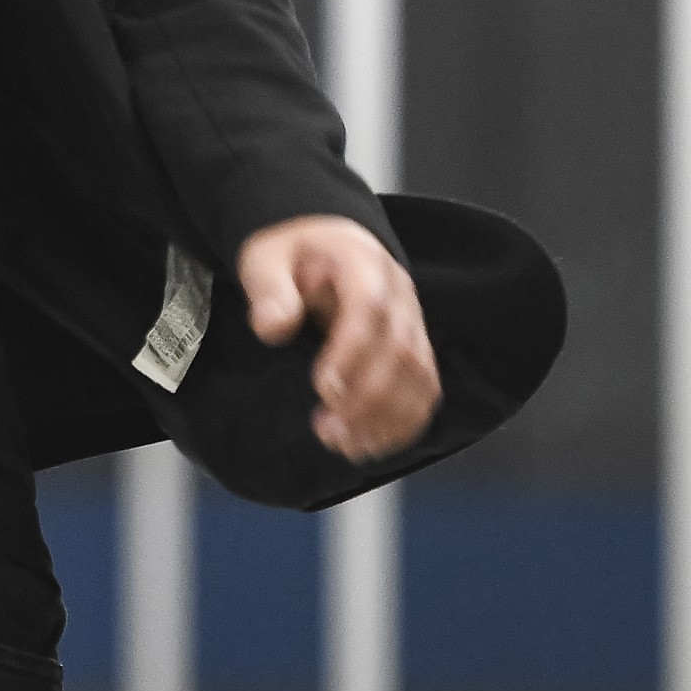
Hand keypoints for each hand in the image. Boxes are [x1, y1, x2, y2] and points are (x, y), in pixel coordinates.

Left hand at [238, 215, 439, 461]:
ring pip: (419, 376)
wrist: (323, 245)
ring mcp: (413, 322)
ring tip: (346, 445)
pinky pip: (424, 389)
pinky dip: (404, 422)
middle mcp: (398, 294)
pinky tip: (370, 444)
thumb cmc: (291, 253)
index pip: (369, 308)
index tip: (324, 388)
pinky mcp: (415, 348)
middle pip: (400, 350)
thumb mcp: (266, 258)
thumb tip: (272, 328)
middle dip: (368, 398)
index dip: (352, 351)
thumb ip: (268, 289)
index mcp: (362, 262)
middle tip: (328, 431)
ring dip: (388, 418)